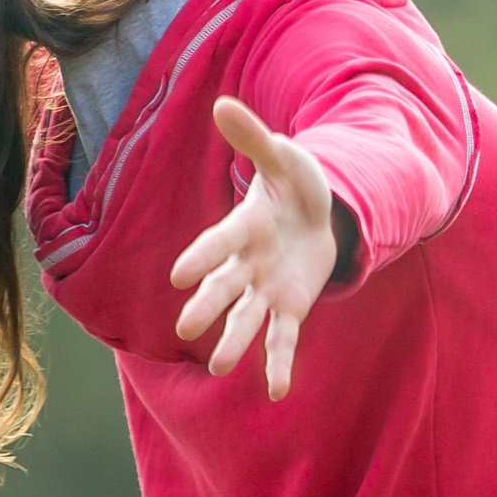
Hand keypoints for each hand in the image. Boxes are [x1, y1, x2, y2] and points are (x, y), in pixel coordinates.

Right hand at [170, 95, 338, 400]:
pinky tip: (276, 392)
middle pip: (225, 286)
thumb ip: (255, 139)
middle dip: (208, 306)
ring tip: (220, 368)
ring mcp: (266, 287)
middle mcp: (248, 262)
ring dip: (234, 342)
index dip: (201, 256)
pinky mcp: (289, 306)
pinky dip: (279, 364)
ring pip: (247, 318)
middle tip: (186, 329)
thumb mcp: (283, 157)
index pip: (219, 242)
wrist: (317, 213)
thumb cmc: (294, 182)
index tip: (179, 275)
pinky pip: (282, 338)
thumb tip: (223, 104)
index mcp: (244, 226)